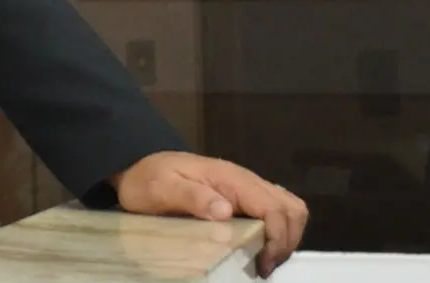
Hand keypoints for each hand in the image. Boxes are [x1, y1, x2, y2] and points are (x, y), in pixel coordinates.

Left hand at [113, 151, 307, 275]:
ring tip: (264, 260)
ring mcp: (247, 188)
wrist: (138, 165)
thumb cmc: (148, 179)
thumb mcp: (162, 188)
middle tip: (264, 265)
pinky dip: (277, 233)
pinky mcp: (243, 198)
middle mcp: (246, 181)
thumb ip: (192, 197)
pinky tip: (258, 249)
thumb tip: (226, 211)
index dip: (278, 239)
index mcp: (231, 178)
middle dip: (287, 240)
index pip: (274, 208)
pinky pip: (275, 213)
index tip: (262, 264)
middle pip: (291, 208)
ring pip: (289, 210)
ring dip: (286, 238)